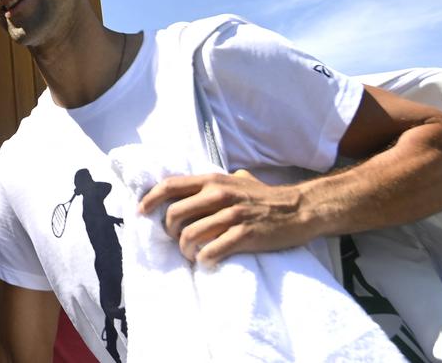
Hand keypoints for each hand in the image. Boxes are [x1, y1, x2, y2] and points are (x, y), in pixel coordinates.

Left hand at [137, 170, 312, 266]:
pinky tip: (207, 261)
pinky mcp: (244, 234)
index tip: (141, 213)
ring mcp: (232, 214)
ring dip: (185, 250)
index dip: (150, 199)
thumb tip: (189, 188)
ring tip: (191, 255)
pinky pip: (212, 250)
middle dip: (169, 231)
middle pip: (174, 213)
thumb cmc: (265, 197)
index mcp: (213, 180)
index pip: (170, 185)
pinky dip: (204, 259)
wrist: (300, 210)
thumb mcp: (237, 180)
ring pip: (190, 234)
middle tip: (175, 240)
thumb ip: (214, 183)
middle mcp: (219, 194)